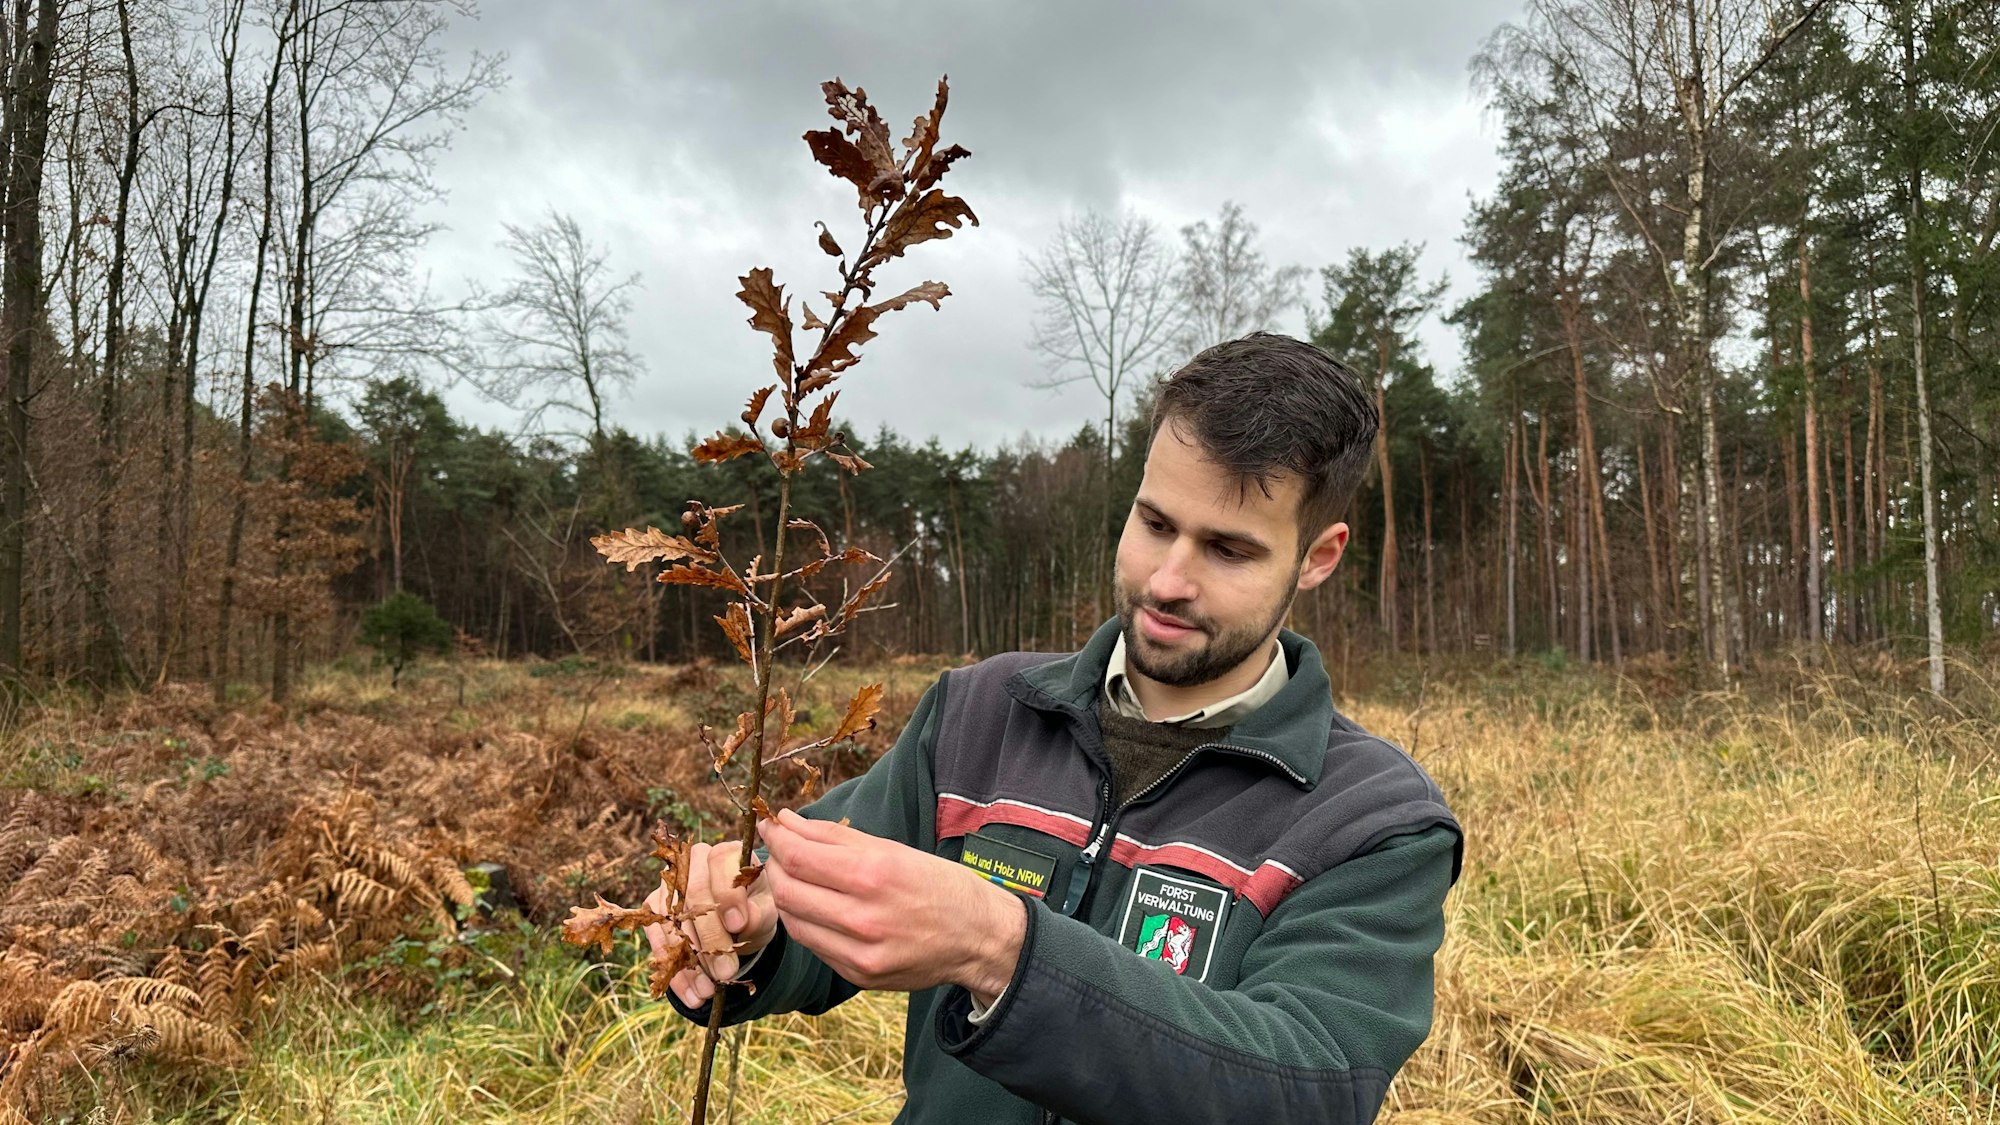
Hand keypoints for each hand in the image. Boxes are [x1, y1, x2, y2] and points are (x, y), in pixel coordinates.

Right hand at [643, 839, 776, 1007]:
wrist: (738, 924)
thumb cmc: (755, 909)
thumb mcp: (767, 911)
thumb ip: (760, 913)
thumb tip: (746, 920)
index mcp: (725, 854)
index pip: (721, 863)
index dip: (728, 895)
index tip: (738, 924)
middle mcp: (692, 862)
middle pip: (693, 896)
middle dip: (710, 939)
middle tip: (726, 972)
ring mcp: (669, 885)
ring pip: (673, 922)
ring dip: (690, 962)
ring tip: (708, 991)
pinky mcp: (654, 909)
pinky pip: (658, 940)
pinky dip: (675, 972)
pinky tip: (691, 994)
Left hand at [758, 808, 1024, 1004]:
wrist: (979, 938)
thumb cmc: (940, 885)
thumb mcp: (894, 850)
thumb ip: (836, 837)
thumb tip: (787, 822)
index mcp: (875, 876)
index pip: (799, 857)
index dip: (776, 838)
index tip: (770, 824)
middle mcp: (863, 919)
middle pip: (788, 891)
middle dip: (775, 865)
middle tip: (778, 849)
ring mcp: (859, 954)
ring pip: (793, 921)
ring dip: (786, 894)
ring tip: (794, 876)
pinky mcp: (858, 976)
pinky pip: (814, 945)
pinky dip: (806, 921)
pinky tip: (815, 905)